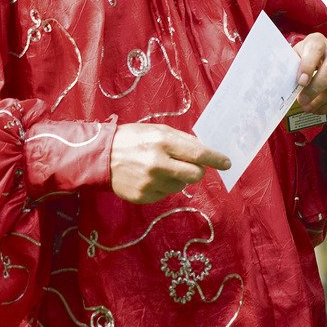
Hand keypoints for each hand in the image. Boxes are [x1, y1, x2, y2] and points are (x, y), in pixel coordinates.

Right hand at [110, 124, 230, 203]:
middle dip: (198, 170)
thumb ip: (181, 139)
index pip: (198, 153)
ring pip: (181, 185)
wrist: (100, 157)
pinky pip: (166, 194)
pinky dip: (164, 186)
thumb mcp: (156, 130)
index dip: (215, 158)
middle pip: (195, 175)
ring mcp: (150, 182)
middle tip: (191, 166)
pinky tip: (150, 177)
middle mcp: (158, 163)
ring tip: (161, 168)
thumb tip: (204, 150)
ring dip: (178, 178)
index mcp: (162, 141)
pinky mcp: (144, 197)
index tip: (226, 162)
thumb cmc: (131, 139)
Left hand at [294, 34, 326, 114]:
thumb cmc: (303, 60)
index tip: (300, 82)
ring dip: (322, 101)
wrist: (322, 59)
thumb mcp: (294, 57)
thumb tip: (282, 82)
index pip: (315, 50)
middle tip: (302, 101)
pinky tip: (320, 109)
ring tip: (308, 108)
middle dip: (315, 89)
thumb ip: (290, 66)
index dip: (308, 66)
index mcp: (318, 41)